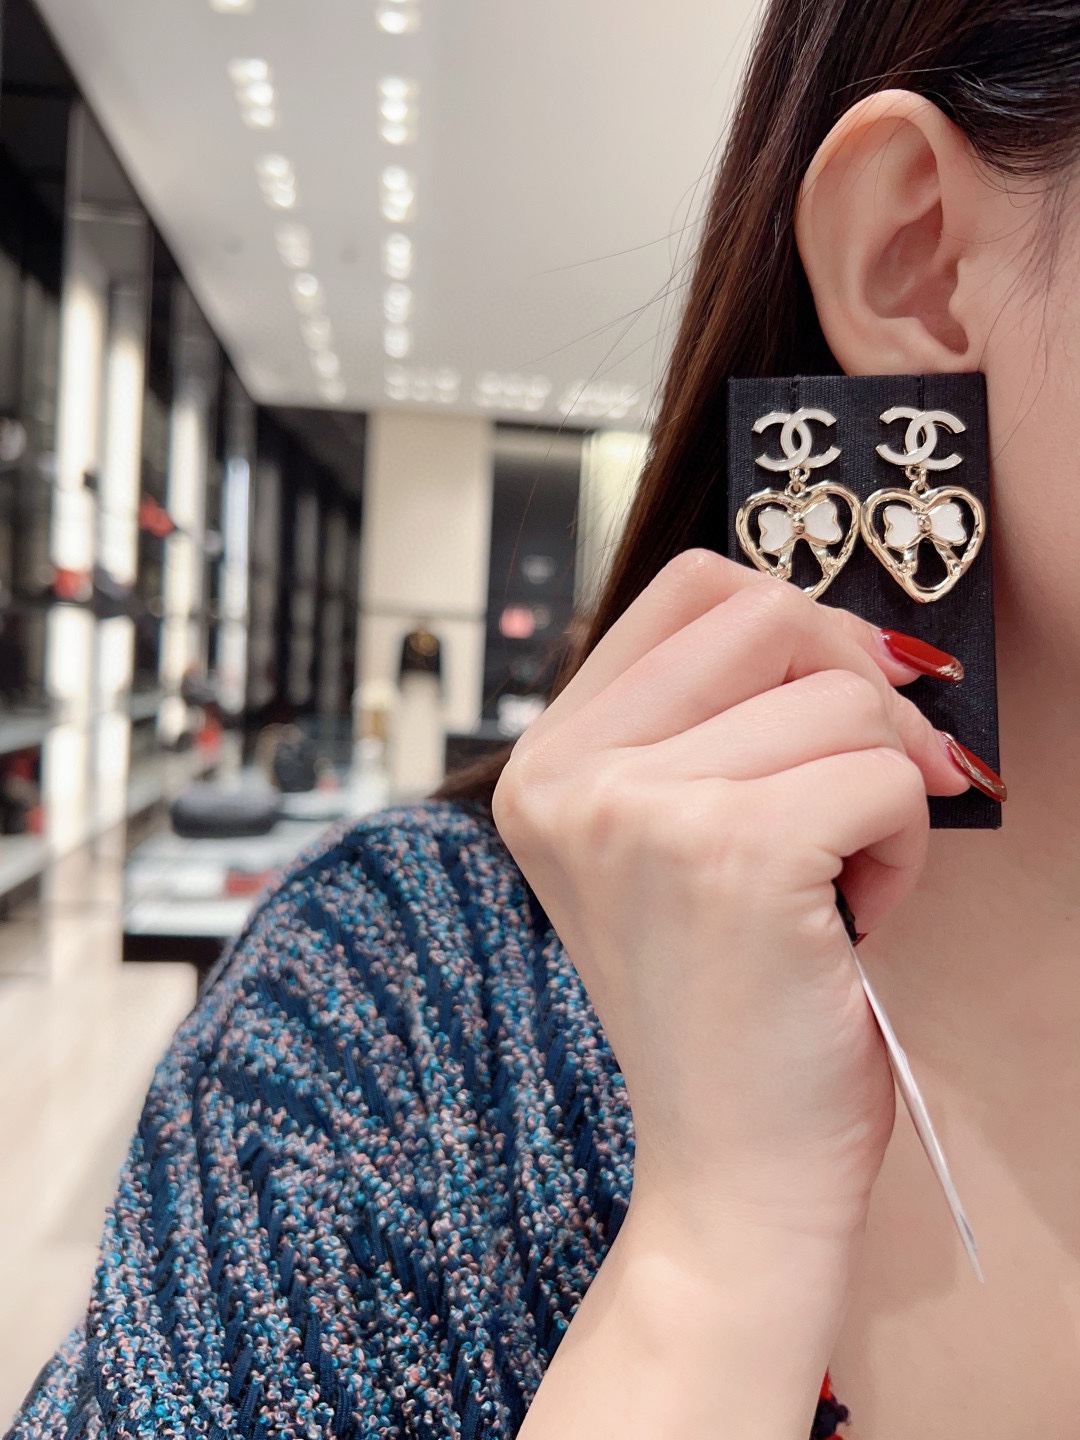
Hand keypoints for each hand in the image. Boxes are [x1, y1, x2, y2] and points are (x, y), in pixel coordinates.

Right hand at [492, 550, 968, 1244]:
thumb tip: (852, 634)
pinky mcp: (732, 854)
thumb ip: (718, 722)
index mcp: (545, 762)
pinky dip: (907, 840)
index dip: (793, 627)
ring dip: (882, 782)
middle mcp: (569, 775)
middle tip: (863, 785)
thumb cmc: (722, 1003)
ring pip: (840, 697)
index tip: (838, 698)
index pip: (692, 589)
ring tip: (843, 876)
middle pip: (768, 614)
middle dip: (852, 689)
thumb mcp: (672, 839)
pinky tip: (861, 908)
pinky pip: (886, 776)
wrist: (728, 1169)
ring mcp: (639, 810)